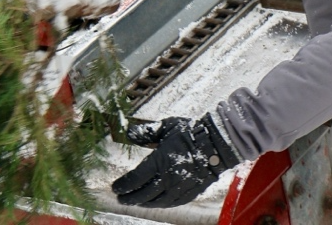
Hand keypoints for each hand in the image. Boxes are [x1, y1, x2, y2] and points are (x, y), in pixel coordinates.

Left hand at [112, 114, 239, 207]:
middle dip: (130, 197)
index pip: (136, 178)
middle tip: (121, 198)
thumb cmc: (190, 133)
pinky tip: (156, 203)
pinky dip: (161, 204)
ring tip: (135, 201)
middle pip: (144, 194)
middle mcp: (168, 178)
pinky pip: (172, 203)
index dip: (124, 185)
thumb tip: (129, 133)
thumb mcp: (166, 127)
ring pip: (157, 201)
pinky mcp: (190, 192)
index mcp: (160, 161)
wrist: (216, 144)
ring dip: (144, 203)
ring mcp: (180, 187)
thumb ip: (146, 132)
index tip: (115, 188)